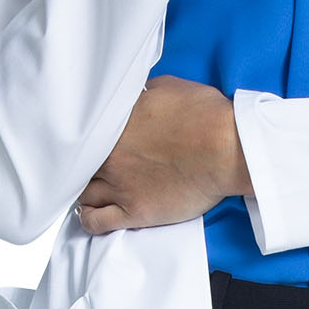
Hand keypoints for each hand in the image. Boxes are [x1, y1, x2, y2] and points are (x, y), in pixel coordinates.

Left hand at [74, 75, 247, 233]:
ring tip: (91, 189)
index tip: (94, 140)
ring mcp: (120, 185)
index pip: (85, 132)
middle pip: (79, 164)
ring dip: (84, 190)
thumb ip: (142, 92)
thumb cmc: (205, 115)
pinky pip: (95, 222)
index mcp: (116, 124)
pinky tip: (90, 213)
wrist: (228, 149)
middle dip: (84, 163)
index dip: (88, 137)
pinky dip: (88, 218)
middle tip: (91, 165)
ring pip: (83, 193)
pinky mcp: (135, 212)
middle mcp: (111, 155)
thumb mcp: (169, 86)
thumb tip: (134, 95)